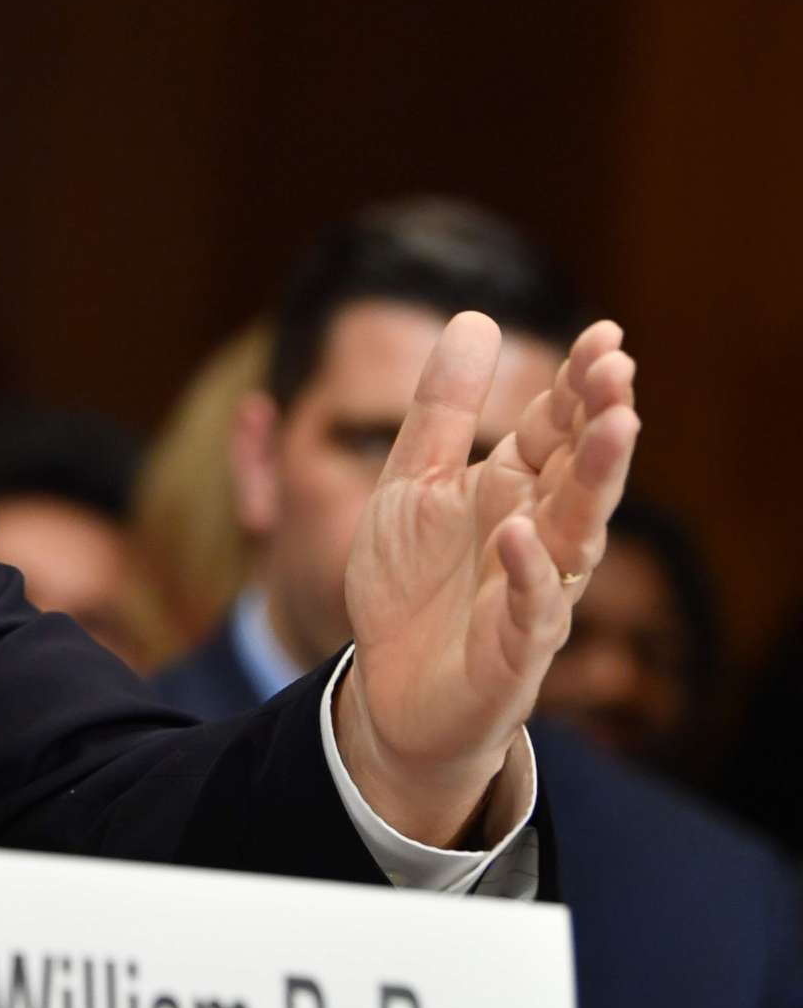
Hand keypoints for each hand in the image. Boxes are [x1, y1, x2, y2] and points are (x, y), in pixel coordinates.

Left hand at [338, 313, 638, 845]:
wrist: (389, 691)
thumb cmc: (413, 584)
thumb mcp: (413, 481)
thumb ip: (443, 410)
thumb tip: (476, 317)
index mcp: (512, 490)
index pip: (555, 428)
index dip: (578, 385)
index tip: (604, 335)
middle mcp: (536, 535)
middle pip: (578, 471)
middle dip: (601, 420)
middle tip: (619, 369)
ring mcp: (532, 593)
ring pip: (577, 532)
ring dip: (596, 482)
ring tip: (613, 428)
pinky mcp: (513, 651)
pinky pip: (533, 610)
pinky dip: (531, 572)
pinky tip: (523, 532)